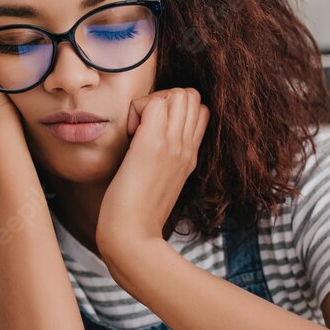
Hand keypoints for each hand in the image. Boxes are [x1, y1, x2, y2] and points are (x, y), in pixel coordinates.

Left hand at [95, 88, 208, 280]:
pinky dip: (137, 109)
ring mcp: (173, 145)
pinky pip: (154, 102)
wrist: (133, 237)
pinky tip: (128, 134)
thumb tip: (146, 140)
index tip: (152, 131)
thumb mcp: (161, 182)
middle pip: (193, 95)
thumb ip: (164, 160)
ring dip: (153, 100)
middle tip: (142, 125)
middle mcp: (188, 148)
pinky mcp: (152, 146)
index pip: (201, 110)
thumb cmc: (138, 214)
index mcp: (191, 156)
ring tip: (137, 129)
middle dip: (165, 98)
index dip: (176, 109)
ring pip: (179, 92)